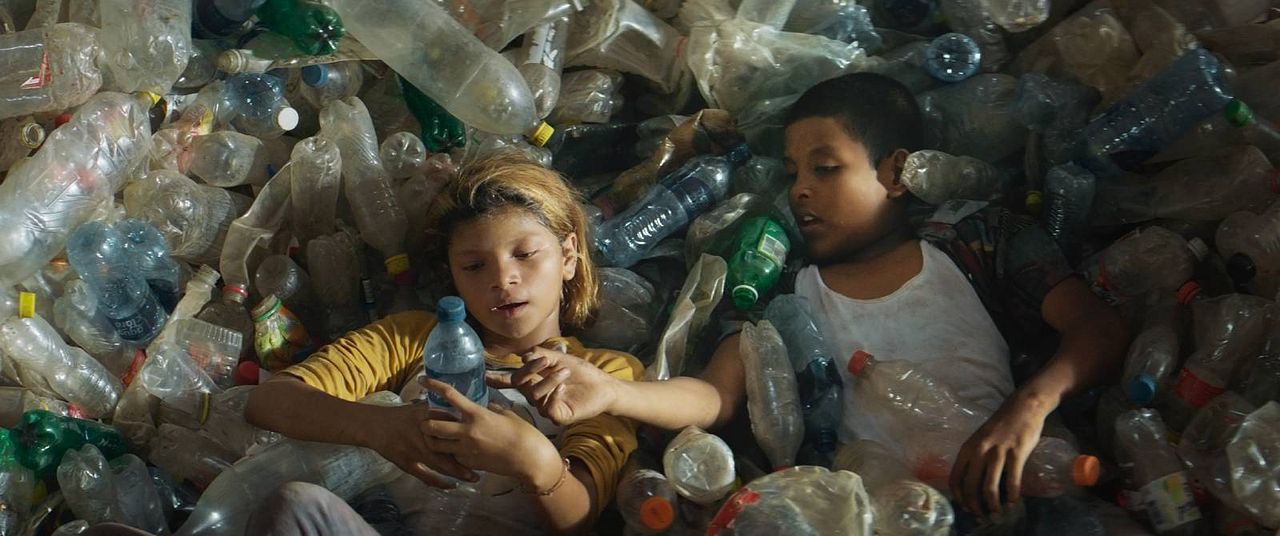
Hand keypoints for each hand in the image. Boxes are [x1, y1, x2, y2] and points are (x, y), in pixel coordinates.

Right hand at [365, 403, 478, 488]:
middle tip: (486, 464)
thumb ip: (438, 410)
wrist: (375, 426)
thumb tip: (459, 407)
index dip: (469, 434)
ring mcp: (414, 451)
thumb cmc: (400, 415)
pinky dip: (439, 482)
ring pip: (441, 464)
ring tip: (474, 477)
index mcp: (427, 418)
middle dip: (469, 457)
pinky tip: (451, 486)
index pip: (453, 426)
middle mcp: (423, 435)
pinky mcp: (407, 463)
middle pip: (450, 448)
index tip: (485, 439)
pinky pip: (425, 476)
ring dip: (458, 472)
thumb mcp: (419, 407)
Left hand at [422, 379, 563, 489]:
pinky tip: (454, 450)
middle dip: (425, 422)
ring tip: (435, 437)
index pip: (449, 395)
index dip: (433, 385)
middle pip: (432, 425)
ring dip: (432, 439)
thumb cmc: (522, 432)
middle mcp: (467, 431)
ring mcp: (466, 449)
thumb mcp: (506, 414)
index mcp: (477, 414)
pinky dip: (449, 453)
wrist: (529, 458)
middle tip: (426, 421)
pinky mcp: (468, 463)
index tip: (422, 379)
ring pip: (436, 445)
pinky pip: (451, 456)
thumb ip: (490, 409)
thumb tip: (485, 406)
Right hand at [485, 346, 618, 426]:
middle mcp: (536, 395)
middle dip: (528, 370)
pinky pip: (547, 407)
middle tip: (544, 361)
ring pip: (533, 395)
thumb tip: (522, 357)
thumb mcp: (559, 358)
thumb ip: (540, 355)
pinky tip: (562, 386)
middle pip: (519, 383)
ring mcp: (546, 407)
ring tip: (564, 371)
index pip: (511, 380)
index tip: (483, 375)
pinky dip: (553, 394)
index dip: (497, 378)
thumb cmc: (581, 372)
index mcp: (534, 381)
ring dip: (547, 380)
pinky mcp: (558, 416)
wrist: (603, 385)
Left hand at [949, 395, 1051, 519]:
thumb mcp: (979, 440)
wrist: (1022, 407)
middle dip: (975, 506)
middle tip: (982, 515)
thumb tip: (971, 483)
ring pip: (989, 487)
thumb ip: (974, 458)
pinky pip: (1012, 480)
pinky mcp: (1017, 453)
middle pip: (970, 487)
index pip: (955, 479)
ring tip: (997, 513)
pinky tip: (1013, 502)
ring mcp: (998, 452)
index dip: (959, 497)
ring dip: (992, 505)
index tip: (966, 507)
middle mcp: (979, 451)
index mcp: (967, 448)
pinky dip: (1012, 495)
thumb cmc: (1001, 426)